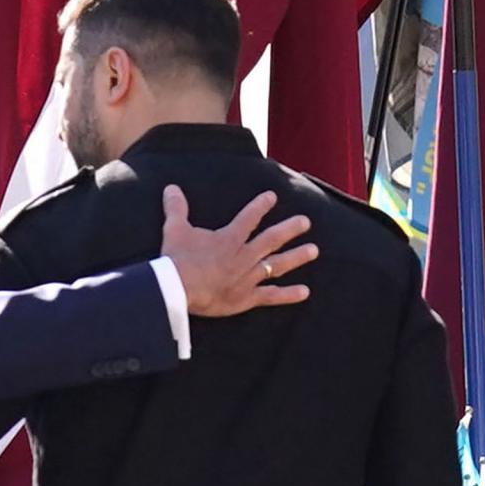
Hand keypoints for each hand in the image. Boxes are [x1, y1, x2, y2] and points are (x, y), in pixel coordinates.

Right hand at [161, 185, 317, 316]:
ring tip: (313, 250)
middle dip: (290, 229)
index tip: (272, 197)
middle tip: (306, 222)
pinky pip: (271, 296)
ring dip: (297, 256)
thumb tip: (171, 188)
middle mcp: (244, 255)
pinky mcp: (245, 297)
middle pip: (272, 239)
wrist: (178, 288)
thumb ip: (176, 208)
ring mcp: (248, 277)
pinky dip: (288, 294)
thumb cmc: (177, 259)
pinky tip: (305, 292)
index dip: (261, 206)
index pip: (249, 218)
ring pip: (277, 264)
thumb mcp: (175, 229)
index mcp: (229, 238)